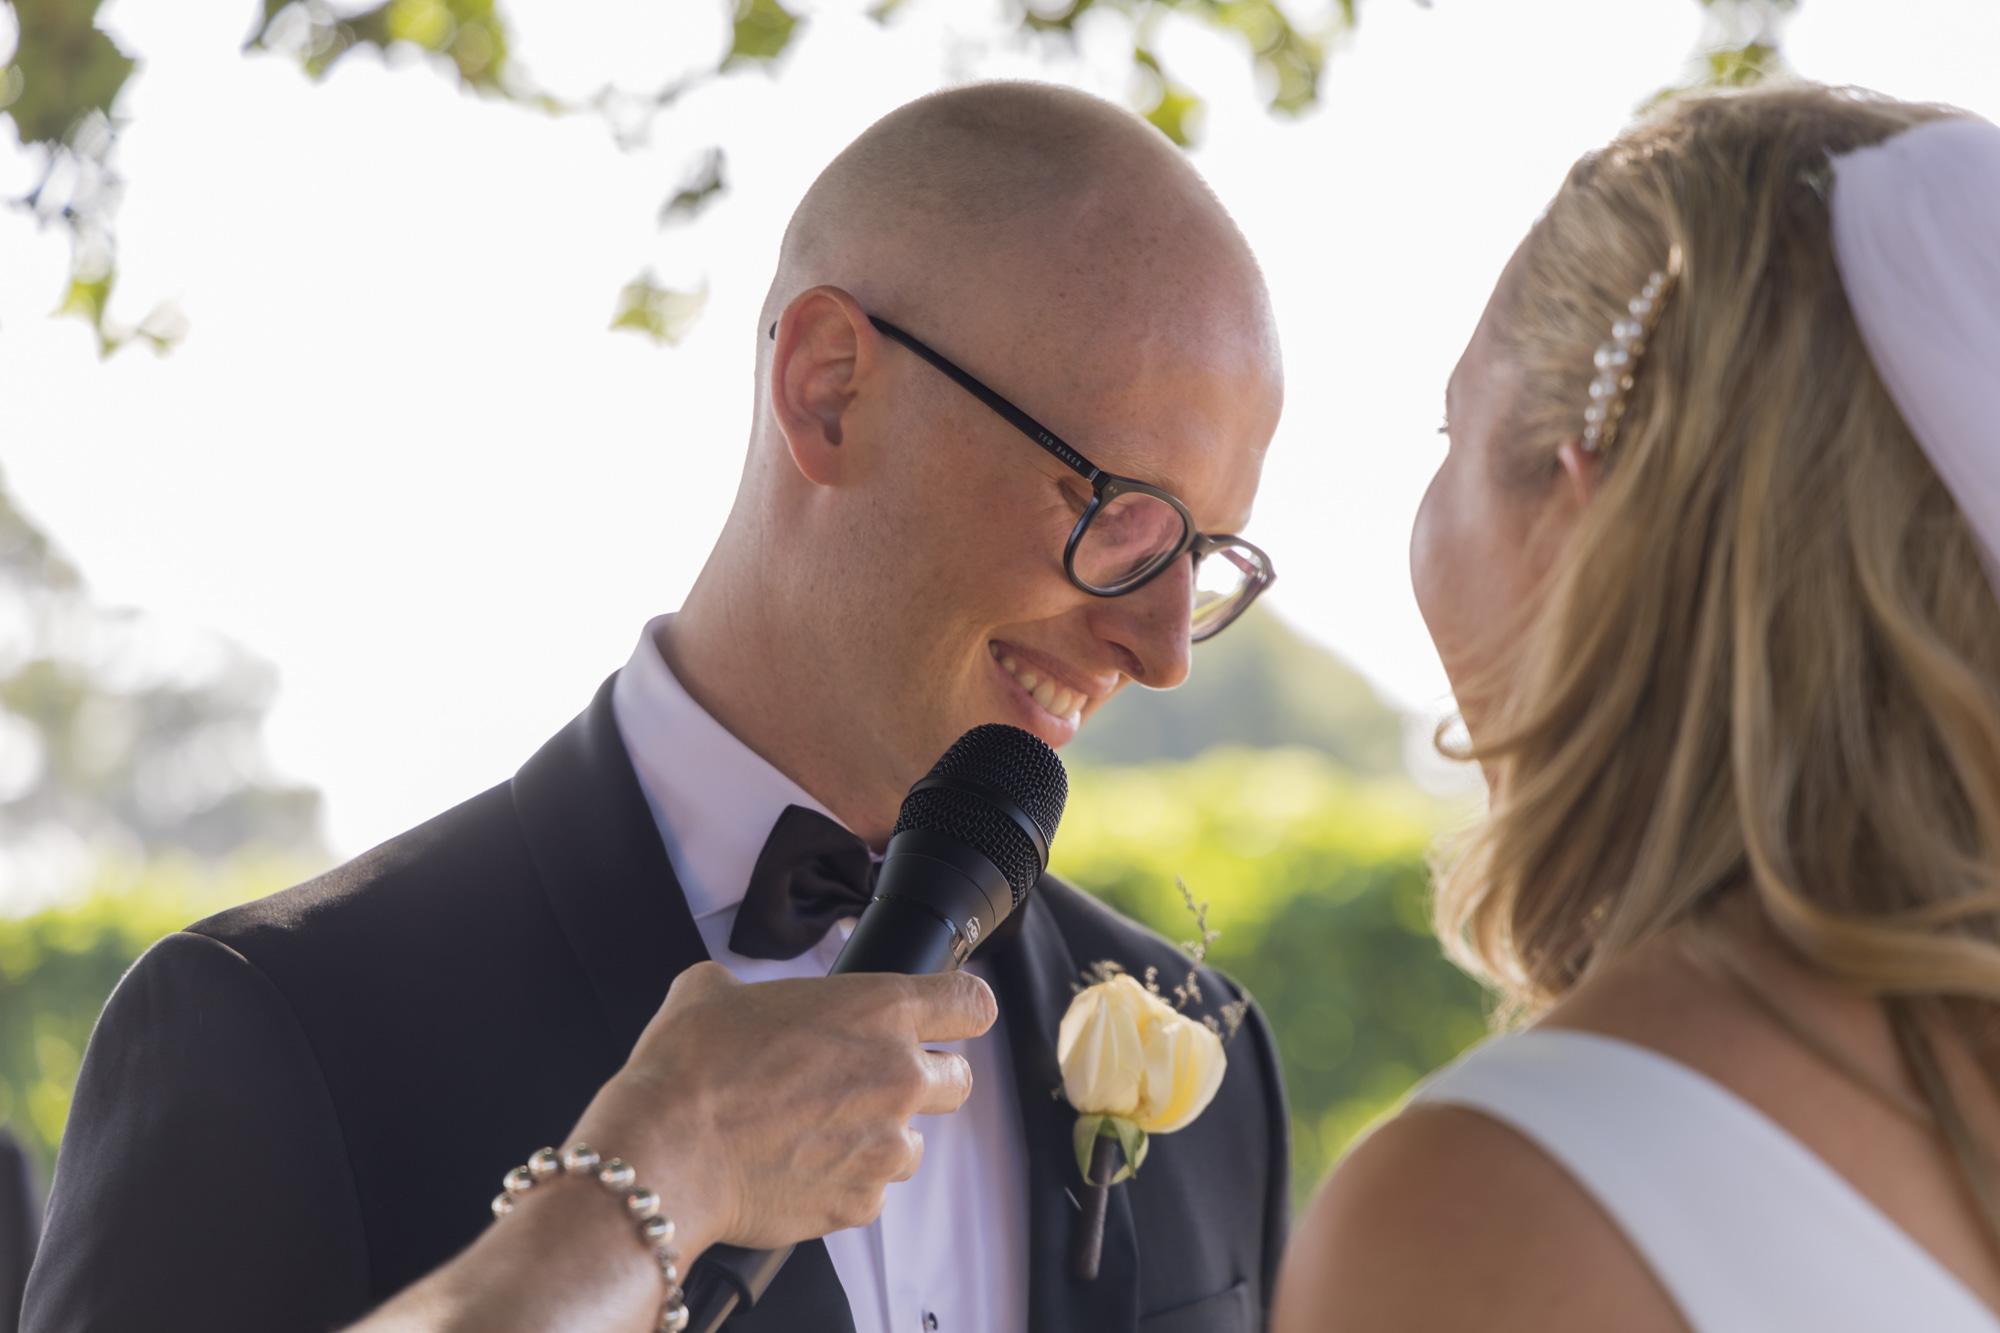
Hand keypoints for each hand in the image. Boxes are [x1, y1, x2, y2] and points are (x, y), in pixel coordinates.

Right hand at [344, 963, 995, 1332]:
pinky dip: (842, 1183)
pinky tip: (794, 1167)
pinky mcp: (859, 1203)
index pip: (971, 1002)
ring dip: (878, 1137)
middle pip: (958, 1079)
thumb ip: (749, 987)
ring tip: (816, 1132)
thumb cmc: (689, 1069)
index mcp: (880, 1008)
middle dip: (922, 1080)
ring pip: (912, 1143)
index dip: (959, 1010)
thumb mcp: (712, 990)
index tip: (947, 1019)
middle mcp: (899, 1076)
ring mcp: (885, 1146)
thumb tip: (735, 995)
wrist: (663, 1152)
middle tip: (867, 1083)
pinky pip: (870, 1193)